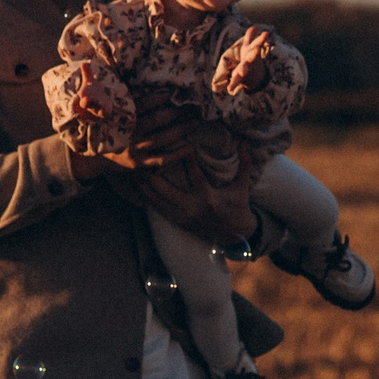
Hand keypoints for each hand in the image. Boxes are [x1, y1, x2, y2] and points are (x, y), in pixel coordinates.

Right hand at [67, 88, 207, 180]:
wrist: (100, 156)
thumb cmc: (113, 127)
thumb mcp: (115, 111)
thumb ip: (128, 98)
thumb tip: (148, 81)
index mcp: (121, 118)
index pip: (141, 105)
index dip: (157, 98)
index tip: (172, 92)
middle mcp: (128, 134)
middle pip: (155, 121)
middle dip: (175, 112)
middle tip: (192, 105)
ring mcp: (134, 150)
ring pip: (162, 138)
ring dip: (181, 129)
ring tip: (196, 121)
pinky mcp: (140, 164)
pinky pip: (162, 159)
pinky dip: (177, 153)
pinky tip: (191, 146)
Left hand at [131, 149, 255, 245]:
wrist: (237, 235)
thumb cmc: (239, 206)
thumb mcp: (242, 186)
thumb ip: (244, 164)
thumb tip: (245, 142)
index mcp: (209, 197)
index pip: (194, 175)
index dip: (187, 159)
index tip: (178, 145)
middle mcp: (193, 208)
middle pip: (167, 191)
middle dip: (152, 177)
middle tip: (141, 161)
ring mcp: (184, 217)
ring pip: (159, 202)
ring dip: (145, 189)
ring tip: (133, 174)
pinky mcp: (180, 223)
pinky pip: (160, 210)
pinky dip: (149, 200)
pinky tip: (139, 190)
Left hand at [213, 27, 274, 95]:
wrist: (253, 77)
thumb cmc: (250, 59)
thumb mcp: (249, 47)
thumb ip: (250, 37)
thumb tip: (254, 26)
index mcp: (252, 52)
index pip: (258, 44)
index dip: (261, 39)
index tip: (266, 33)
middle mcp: (250, 61)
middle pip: (253, 57)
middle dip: (254, 53)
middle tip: (257, 49)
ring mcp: (245, 69)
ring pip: (244, 69)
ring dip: (243, 70)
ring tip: (241, 72)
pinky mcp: (239, 78)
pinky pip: (236, 81)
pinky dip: (233, 85)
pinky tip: (229, 89)